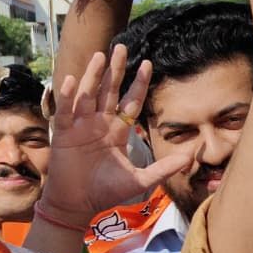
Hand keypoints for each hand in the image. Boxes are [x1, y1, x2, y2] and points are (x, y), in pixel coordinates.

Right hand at [39, 45, 189, 227]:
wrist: (78, 205)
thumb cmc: (106, 192)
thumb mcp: (140, 179)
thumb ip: (163, 168)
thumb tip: (190, 158)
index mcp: (117, 131)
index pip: (130, 101)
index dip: (138, 83)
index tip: (148, 63)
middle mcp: (99, 124)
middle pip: (108, 91)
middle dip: (116, 70)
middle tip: (122, 47)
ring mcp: (80, 127)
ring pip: (88, 95)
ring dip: (93, 75)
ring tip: (100, 55)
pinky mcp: (63, 134)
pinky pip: (65, 111)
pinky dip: (68, 96)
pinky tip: (72, 79)